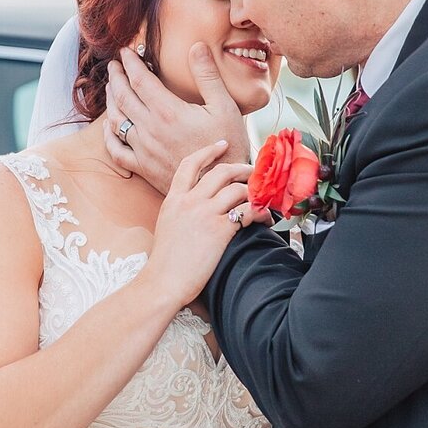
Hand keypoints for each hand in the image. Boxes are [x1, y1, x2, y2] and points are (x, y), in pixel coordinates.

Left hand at [104, 43, 250, 191]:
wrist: (222, 185)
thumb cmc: (228, 145)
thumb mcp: (224, 105)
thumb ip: (207, 75)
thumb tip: (196, 45)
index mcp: (168, 111)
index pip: (139, 79)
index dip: (130, 63)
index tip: (125, 52)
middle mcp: (150, 129)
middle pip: (123, 96)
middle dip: (116, 77)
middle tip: (114, 65)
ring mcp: (143, 150)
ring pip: (116, 120)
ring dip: (111, 99)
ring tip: (111, 87)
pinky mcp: (143, 168)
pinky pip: (116, 150)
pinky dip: (108, 135)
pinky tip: (109, 126)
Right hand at [141, 141, 255, 305]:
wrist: (163, 282)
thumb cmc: (165, 262)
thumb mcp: (166, 226)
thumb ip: (180, 211)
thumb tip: (197, 207)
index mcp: (173, 200)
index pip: (190, 164)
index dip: (208, 151)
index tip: (222, 145)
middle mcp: (189, 202)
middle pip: (220, 172)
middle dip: (241, 169)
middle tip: (253, 172)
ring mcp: (204, 214)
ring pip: (237, 190)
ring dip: (254, 192)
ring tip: (262, 199)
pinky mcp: (219, 230)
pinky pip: (246, 212)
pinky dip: (259, 212)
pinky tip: (264, 218)